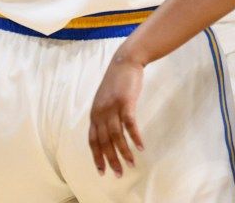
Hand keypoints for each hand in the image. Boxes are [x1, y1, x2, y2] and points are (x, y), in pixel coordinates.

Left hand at [88, 50, 145, 177]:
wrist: (125, 61)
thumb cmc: (117, 81)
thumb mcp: (105, 100)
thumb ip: (104, 115)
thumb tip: (107, 133)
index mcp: (95, 114)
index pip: (93, 140)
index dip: (97, 157)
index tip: (102, 171)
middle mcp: (101, 112)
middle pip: (104, 142)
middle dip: (111, 160)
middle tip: (119, 174)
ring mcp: (112, 107)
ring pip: (116, 136)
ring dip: (124, 152)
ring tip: (131, 163)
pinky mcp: (125, 102)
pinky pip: (130, 124)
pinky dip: (135, 137)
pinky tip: (141, 146)